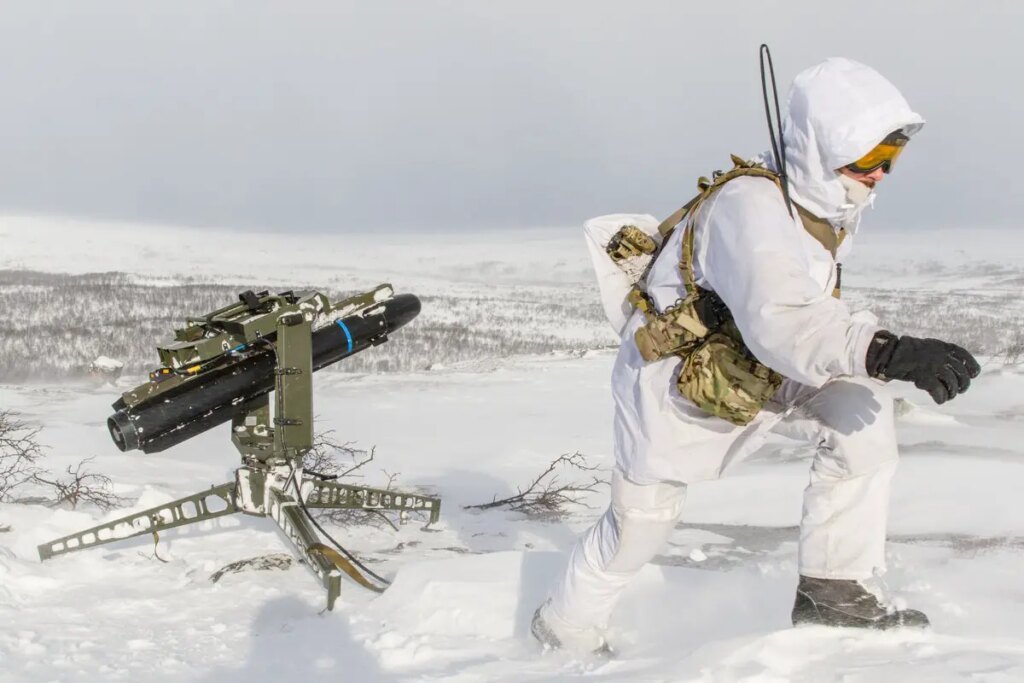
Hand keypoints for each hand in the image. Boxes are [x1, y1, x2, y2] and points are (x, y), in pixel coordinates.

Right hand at [865, 331, 980, 403]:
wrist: (891, 353)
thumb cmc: (906, 351)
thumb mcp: (929, 347)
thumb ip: (941, 355)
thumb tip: (950, 369)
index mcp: (944, 348)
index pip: (965, 358)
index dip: (971, 368)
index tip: (972, 375)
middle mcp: (942, 357)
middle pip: (961, 374)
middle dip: (962, 385)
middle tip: (958, 391)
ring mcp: (934, 367)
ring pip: (952, 383)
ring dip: (952, 393)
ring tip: (948, 396)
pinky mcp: (925, 377)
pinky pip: (939, 391)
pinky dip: (941, 398)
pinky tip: (940, 400)